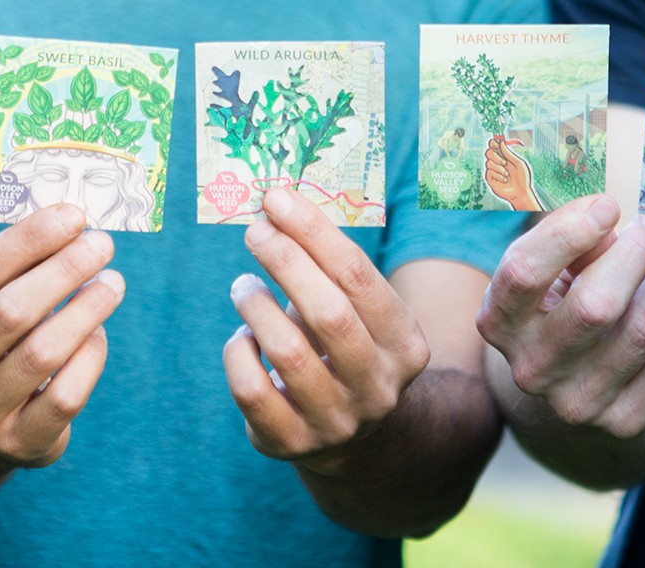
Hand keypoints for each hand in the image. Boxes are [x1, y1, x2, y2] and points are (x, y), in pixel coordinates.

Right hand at [0, 205, 122, 466]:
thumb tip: (72, 222)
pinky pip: (65, 395)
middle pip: (10, 311)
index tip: (73, 215)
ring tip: (112, 282)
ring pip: (42, 354)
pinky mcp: (20, 444)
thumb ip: (15, 268)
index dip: (29, 239)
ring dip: (86, 309)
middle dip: (64, 269)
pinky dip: (90, 356)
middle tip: (101, 244)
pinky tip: (98, 332)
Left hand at [223, 188, 430, 471]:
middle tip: (255, 230)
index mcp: (406, 345)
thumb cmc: (345, 349)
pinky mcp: (290, 444)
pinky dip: (238, 351)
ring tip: (244, 286)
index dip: (313, 232)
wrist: (351, 439)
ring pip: (287, 351)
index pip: (359, 277)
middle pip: (329, 314)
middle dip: (285, 261)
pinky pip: (251, 389)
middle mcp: (378, 387)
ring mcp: (336, 422)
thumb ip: (328, 268)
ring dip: (256, 304)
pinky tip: (242, 336)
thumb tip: (275, 207)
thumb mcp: (357, 312)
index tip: (276, 199)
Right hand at [477, 195, 644, 439]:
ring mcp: (576, 402)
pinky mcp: (623, 422)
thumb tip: (606, 216)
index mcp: (499, 321)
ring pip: (643, 329)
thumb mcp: (550, 264)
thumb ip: (571, 236)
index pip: (524, 273)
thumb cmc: (562, 296)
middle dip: (635, 254)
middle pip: (595, 304)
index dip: (569, 232)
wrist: (574, 373)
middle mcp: (531, 368)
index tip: (607, 205)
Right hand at [484, 138, 542, 211]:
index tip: (496, 144)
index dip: (493, 143)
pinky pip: (489, 172)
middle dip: (495, 156)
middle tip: (504, 162)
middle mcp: (498, 162)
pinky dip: (498, 175)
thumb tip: (502, 143)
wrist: (521, 192)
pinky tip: (504, 180)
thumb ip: (509, 154)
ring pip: (488, 163)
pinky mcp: (490, 179)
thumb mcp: (519, 163)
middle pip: (488, 152)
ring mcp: (493, 170)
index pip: (494, 146)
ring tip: (507, 174)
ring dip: (499, 168)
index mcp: (504, 156)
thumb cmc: (523, 178)